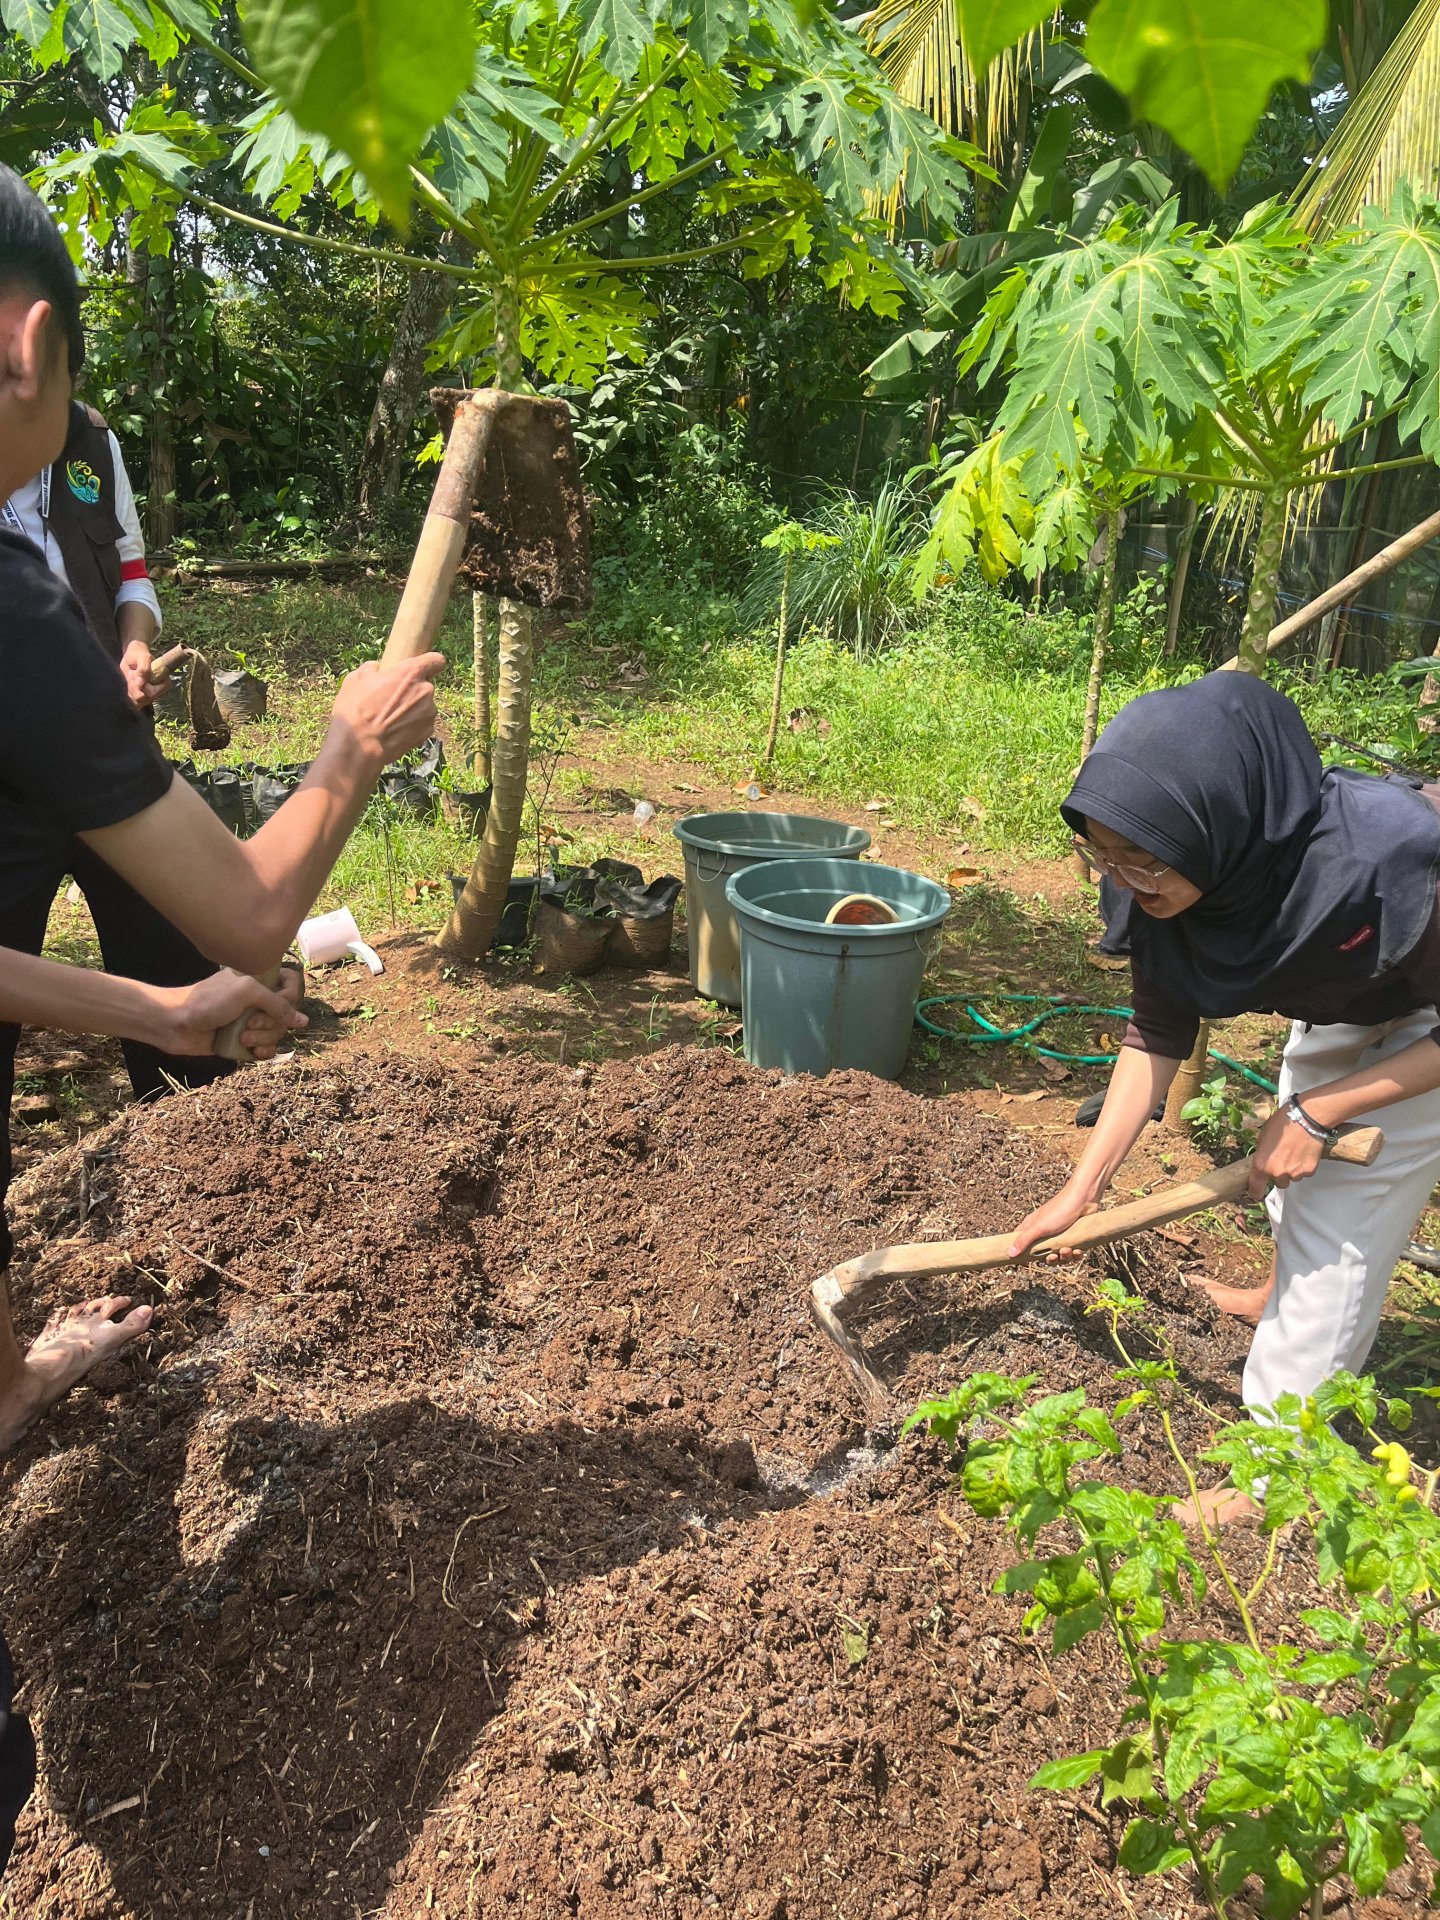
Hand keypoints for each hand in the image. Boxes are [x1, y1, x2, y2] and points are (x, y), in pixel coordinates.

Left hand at [119, 638, 159, 709]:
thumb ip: (143, 670)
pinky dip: (130, 694)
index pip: (151, 693)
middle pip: (143, 699)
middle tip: (132, 673)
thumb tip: (141, 685)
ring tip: (131, 677)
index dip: (140, 686)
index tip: (135, 672)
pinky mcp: (145, 698)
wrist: (135, 654)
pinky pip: (135, 703)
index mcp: (164, 683)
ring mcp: (152, 696)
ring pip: (138, 702)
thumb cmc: (139, 654)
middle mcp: (160, 692)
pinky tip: (130, 683)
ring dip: (130, 689)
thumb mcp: (142, 658)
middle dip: (133, 687)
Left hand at [154, 970, 306, 1058]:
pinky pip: (267, 1049)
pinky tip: (252, 1052)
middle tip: (248, 1023)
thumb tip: (303, 1021)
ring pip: (277, 1033)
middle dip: (271, 1023)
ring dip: (263, 1038)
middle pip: (286, 1014)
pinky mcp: (244, 1042)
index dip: (290, 997)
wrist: (175, 1024)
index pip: (291, 986)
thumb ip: (277, 1003)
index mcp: (259, 981)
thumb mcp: (246, 992)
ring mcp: (251, 1021)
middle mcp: (257, 1000)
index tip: (280, 1002)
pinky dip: (263, 1052)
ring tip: (242, 1037)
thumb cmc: (207, 1001)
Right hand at [329, 654, 443, 765]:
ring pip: (424, 705)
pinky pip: (423, 723)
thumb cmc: (356, 709)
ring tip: (391, 717)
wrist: (360, 745)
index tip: (421, 668)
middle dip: (413, 689)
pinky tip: (395, 730)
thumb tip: (377, 668)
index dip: (429, 663)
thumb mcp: (356, 678)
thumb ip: (372, 668)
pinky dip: (413, 725)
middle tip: (392, 698)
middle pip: (426, 685)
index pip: (436, 660)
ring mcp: (429, 713)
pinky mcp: (427, 732)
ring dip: (413, 708)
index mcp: (411, 672)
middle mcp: (426, 690)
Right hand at [1007, 1185, 1100, 1260]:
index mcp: (1032, 1227)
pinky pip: (1073, 1253)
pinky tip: (1078, 1250)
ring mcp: (1060, 1234)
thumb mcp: (1040, 1227)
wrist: (1084, 1198)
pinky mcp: (1074, 1237)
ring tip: (1068, 1249)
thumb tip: (1009, 1253)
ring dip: (1064, 1257)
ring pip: (1059, 1255)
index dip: (1021, 1252)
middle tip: (1054, 1255)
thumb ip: (1024, 1240)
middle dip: (1050, 1259)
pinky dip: (1076, 1255)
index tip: (1024, 1262)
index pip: (1020, 1242)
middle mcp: (1044, 1232)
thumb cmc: (1060, 1210)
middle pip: (1042, 1254)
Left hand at [1247, 1106, 1323, 1198]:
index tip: (1257, 1194)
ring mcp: (1294, 1173)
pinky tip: (1304, 1152)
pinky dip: (1304, 1166)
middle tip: (1284, 1159)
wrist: (1306, 1119)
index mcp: (1262, 1165)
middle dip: (1280, 1174)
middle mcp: (1277, 1172)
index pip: (1256, 1187)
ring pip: (1292, 1178)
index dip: (1256, 1192)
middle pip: (1279, 1183)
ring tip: (1295, 1153)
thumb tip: (1263, 1161)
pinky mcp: (1309, 1171)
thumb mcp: (1263, 1137)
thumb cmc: (1282, 1124)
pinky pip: (1304, 1173)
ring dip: (1292, 1170)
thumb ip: (1262, 1154)